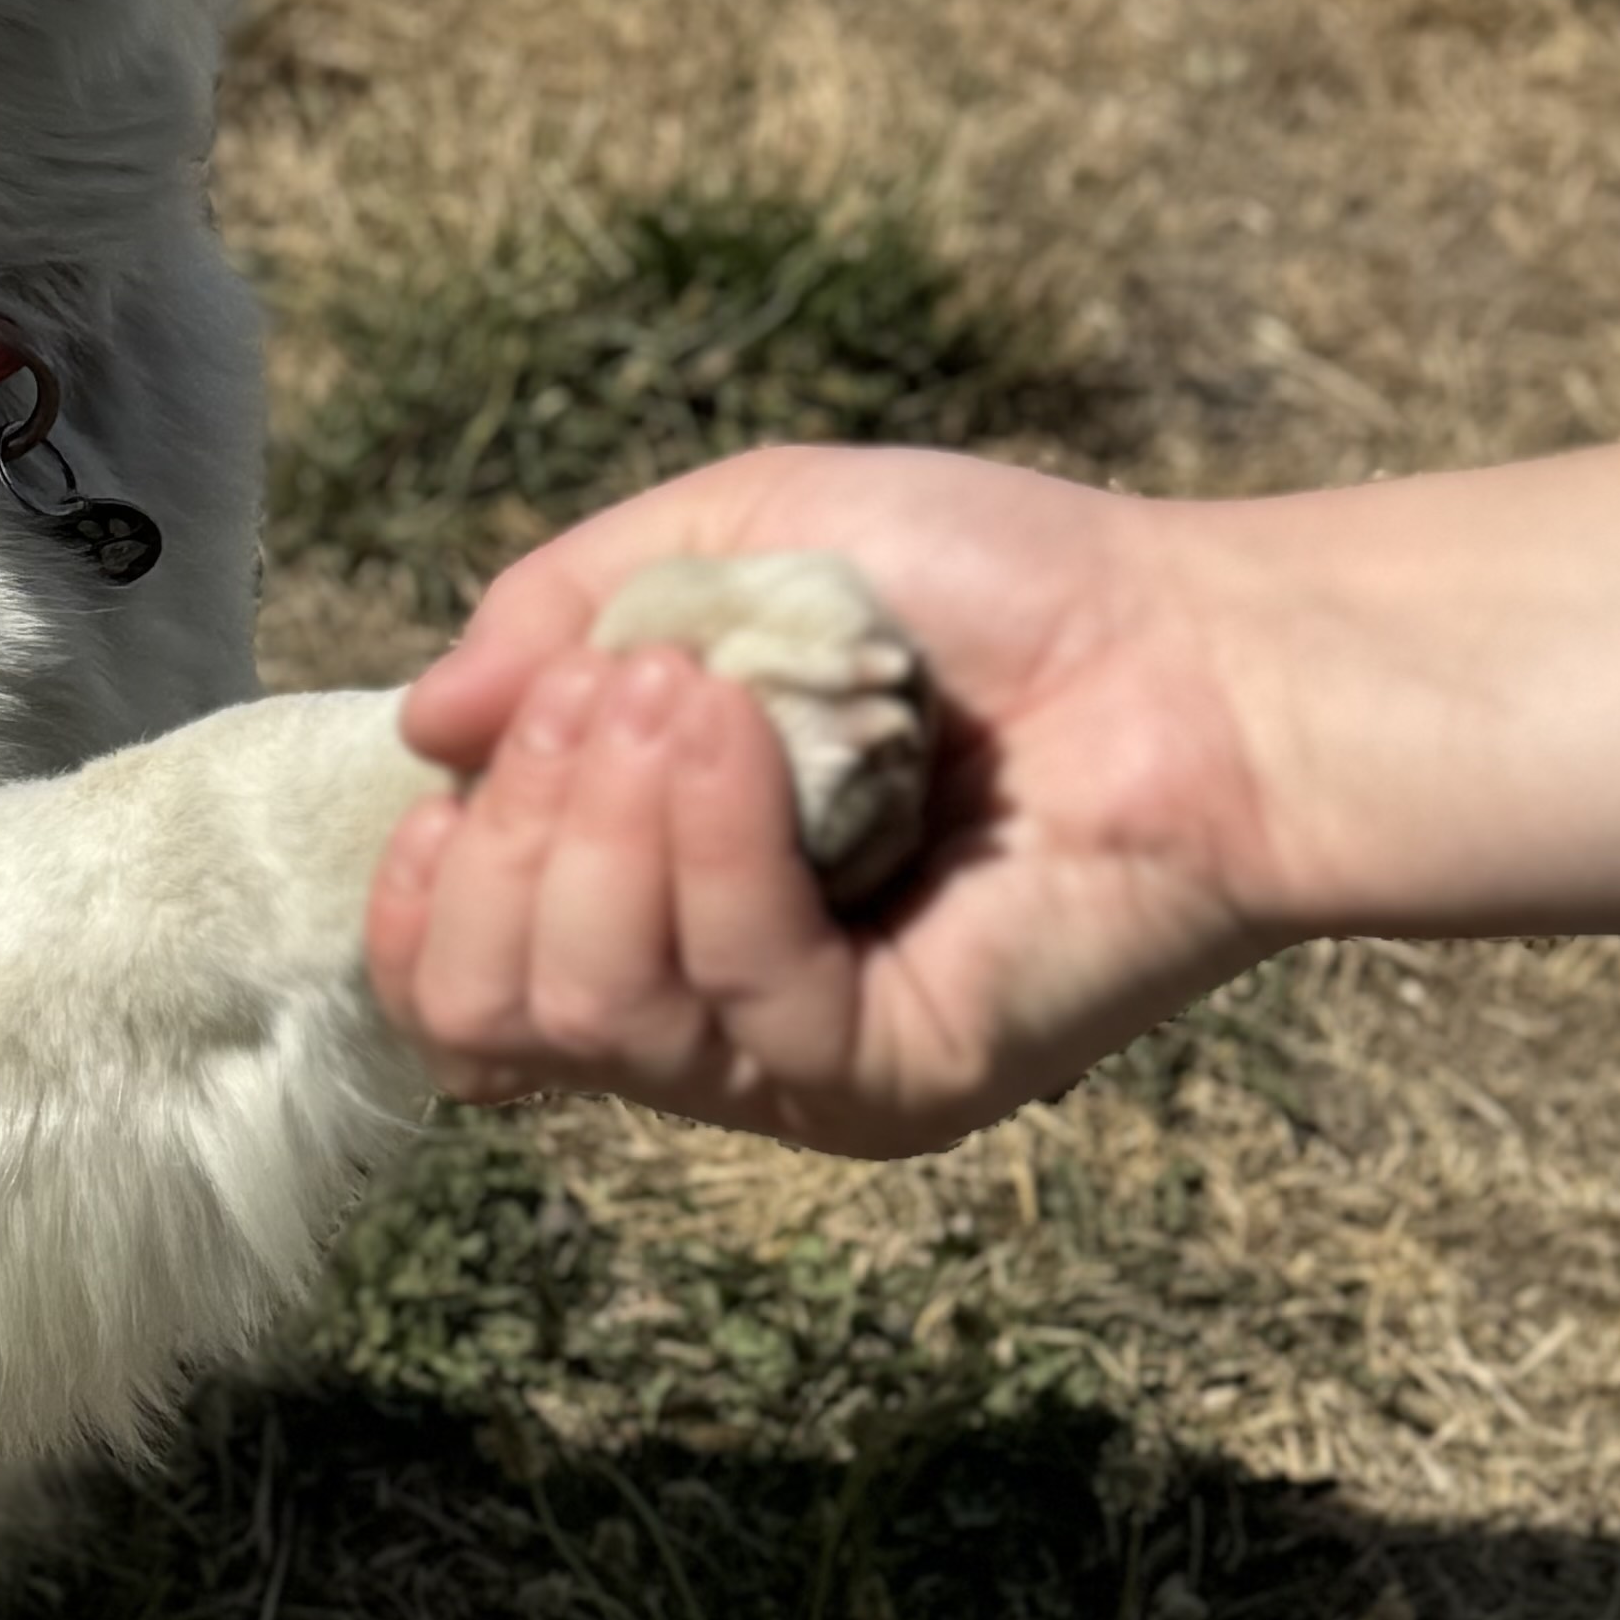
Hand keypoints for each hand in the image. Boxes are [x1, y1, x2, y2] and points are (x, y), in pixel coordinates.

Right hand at [367, 447, 1282, 1154]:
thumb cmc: (991, 588)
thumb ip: (559, 616)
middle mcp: (706, 1007)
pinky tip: (752, 732)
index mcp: (653, 904)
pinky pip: (730, 999)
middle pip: (480, 1014)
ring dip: (604, 825)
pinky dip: (714, 847)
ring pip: (581, 1016)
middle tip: (617, 694)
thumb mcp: (729, 539)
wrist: (1199, 650)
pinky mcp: (887, 1081)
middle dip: (514, 833)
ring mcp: (791, 1060)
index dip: (420, 889)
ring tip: (692, 693)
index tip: (471, 766)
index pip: (451, 985)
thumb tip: (426, 729)